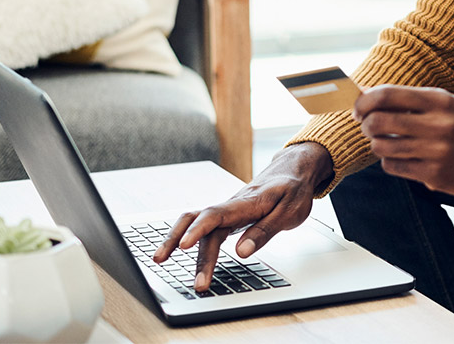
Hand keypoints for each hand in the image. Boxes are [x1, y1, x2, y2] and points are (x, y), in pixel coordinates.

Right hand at [152, 142, 332, 291]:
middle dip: (194, 254)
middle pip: (202, 225)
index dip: (198, 230)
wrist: (294, 170)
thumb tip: (242, 252)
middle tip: (196, 283)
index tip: (184, 247)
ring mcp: (227, 210)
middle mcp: (232, 205)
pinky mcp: (228, 216)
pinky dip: (187, 236)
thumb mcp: (290, 211)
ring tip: (159, 259)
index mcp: (247, 202)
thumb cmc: (293, 189)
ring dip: (176, 239)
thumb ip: (265, 231)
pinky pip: (203, 225)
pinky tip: (175, 248)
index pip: (216, 215)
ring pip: (195, 222)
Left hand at [354, 85, 453, 195]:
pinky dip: (390, 161)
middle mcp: (439, 125)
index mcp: (440, 101)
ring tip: (387, 141)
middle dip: (366, 124)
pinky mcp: (435, 175)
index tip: (358, 108)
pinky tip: (401, 156)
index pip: (387, 95)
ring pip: (382, 147)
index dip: (364, 102)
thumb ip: (409, 99)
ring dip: (377, 144)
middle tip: (368, 126)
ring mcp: (437, 152)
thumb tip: (366, 95)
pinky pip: (393, 166)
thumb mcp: (444, 103)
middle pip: (379, 122)